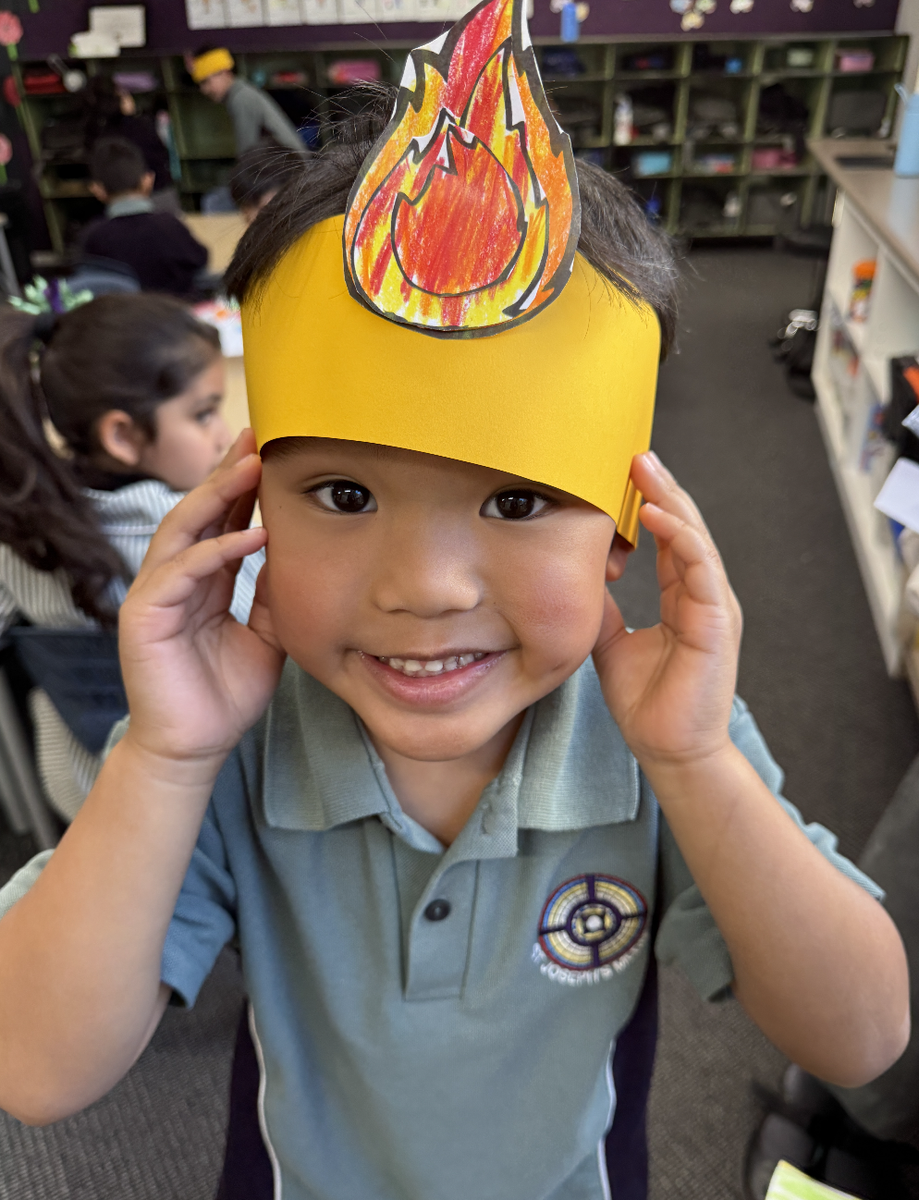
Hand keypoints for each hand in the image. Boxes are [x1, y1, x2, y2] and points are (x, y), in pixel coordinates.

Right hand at [118, 430, 284, 770]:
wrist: (197, 746)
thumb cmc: (226, 695)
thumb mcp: (266, 635)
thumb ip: (273, 595)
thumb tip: (298, 554)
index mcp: (201, 579)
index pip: (221, 519)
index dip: (243, 485)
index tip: (271, 449)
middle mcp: (175, 578)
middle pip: (199, 511)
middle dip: (228, 472)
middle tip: (257, 435)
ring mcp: (156, 593)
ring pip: (184, 528)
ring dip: (219, 495)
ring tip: (252, 466)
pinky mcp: (144, 614)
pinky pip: (182, 571)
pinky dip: (217, 549)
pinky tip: (252, 534)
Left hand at [592, 452, 741, 768]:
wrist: (668, 749)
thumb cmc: (648, 703)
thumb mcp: (611, 644)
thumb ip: (603, 610)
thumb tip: (578, 578)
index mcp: (682, 598)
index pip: (668, 538)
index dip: (649, 503)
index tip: (623, 473)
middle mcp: (702, 595)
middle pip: (684, 528)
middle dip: (661, 488)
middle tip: (635, 454)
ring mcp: (713, 606)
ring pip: (695, 539)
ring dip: (672, 501)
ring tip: (645, 470)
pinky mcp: (717, 622)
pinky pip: (701, 569)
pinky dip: (681, 538)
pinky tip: (659, 515)